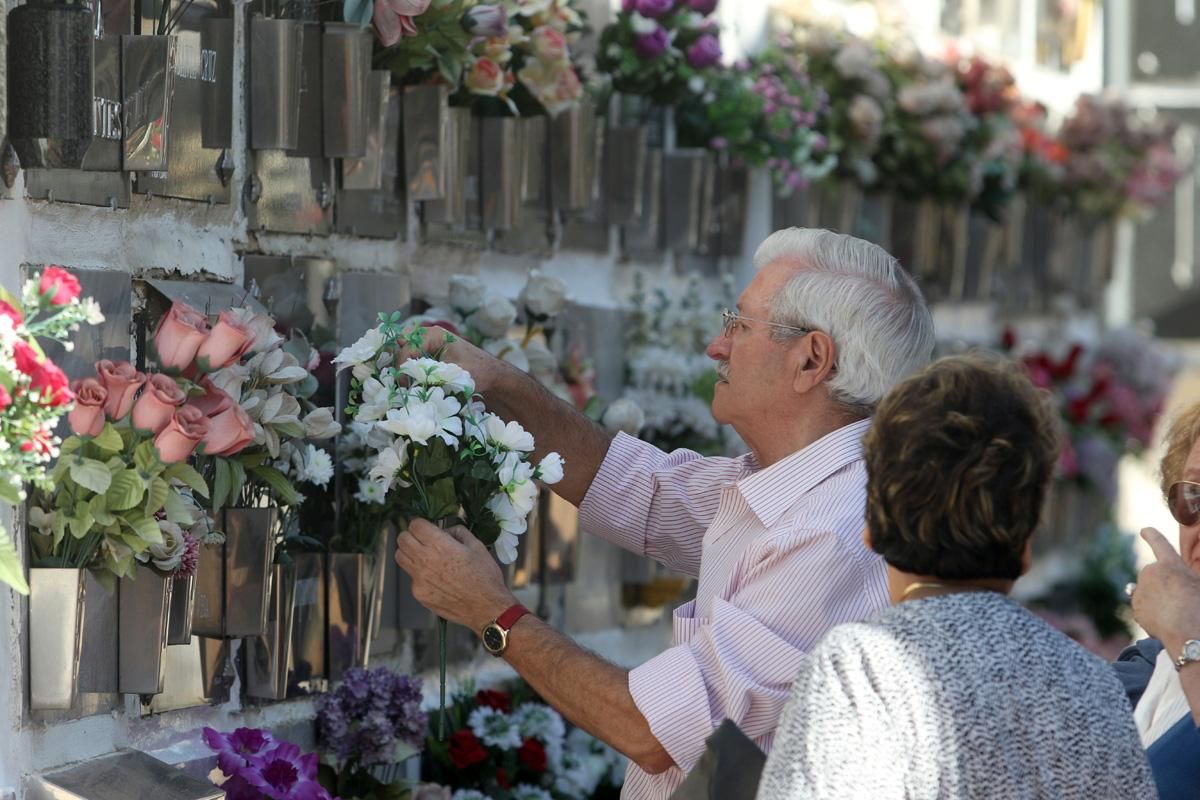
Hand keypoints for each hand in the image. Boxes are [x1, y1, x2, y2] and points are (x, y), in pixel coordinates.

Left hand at [394, 518, 516, 631]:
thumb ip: (458, 532)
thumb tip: (445, 530)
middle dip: (411, 535)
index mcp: (440, 545)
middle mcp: (425, 560)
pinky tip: (436, 578)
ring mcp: (419, 579)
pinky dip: (419, 574)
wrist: (486, 607)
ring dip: (409, 552)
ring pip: (400, 557)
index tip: (427, 528)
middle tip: (423, 540)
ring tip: (424, 556)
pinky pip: (411, 578)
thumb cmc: (485, 576)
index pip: (414, 525)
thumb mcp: (477, 546)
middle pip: (402, 539)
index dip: (420, 523)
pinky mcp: (419, 594)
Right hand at [397, 325, 502, 392]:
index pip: (407, 347)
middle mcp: (428, 335)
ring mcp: (427, 343)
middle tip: (400, 380)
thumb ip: (432, 375)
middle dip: (398, 361)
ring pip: (403, 349)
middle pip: (400, 343)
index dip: (402, 366)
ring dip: (401, 364)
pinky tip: (408, 380)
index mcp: (435, 335)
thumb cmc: (477, 371)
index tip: (404, 384)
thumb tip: (409, 381)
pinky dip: (407, 367)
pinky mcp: (428, 353)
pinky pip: (410, 356)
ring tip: (403, 381)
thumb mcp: (454, 374)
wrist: (490, 374)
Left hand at [1132, 527, 1199, 653]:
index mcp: (1171, 565)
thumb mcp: (1197, 585)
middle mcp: (1151, 572)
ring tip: (1174, 613)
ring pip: (1147, 590)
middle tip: (1179, 599)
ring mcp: (1141, 590)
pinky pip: (1143, 606)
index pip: (1160, 544)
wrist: (1189, 633)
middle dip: (1161, 583)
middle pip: (1153, 574)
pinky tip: (1165, 622)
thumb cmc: (1199, 608)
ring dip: (1156, 597)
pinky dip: (1150, 612)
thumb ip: (1186, 581)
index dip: (1152, 536)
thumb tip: (1177, 585)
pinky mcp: (1135, 606)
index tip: (1145, 530)